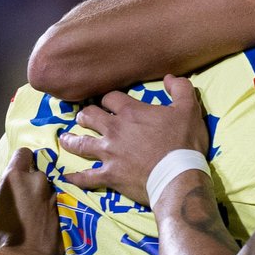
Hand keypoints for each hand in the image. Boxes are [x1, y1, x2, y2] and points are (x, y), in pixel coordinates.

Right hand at [0, 148, 58, 254]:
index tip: (17, 172)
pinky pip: (58, 202)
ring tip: (34, 212)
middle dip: (31, 181)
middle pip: (37, 172)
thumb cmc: (0, 237)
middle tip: (23, 198)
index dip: (20, 161)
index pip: (23, 153)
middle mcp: (38, 181)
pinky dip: (52, 207)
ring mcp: (54, 195)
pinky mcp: (65, 209)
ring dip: (42, 195)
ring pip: (48, 187)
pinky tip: (45, 221)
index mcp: (16, 177)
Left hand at [60, 75, 209, 205]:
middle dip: (85, 115)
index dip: (108, 99)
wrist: (178, 177)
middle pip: (90, 116)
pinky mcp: (109, 175)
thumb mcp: (189, 110)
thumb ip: (180, 88)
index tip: (108, 102)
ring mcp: (109, 154)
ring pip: (81, 143)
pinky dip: (76, 177)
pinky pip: (87, 177)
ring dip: (71, 140)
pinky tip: (68, 176)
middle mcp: (114, 130)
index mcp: (131, 112)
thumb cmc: (183, 143)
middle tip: (83, 117)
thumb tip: (169, 77)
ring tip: (65, 138)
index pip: (110, 98)